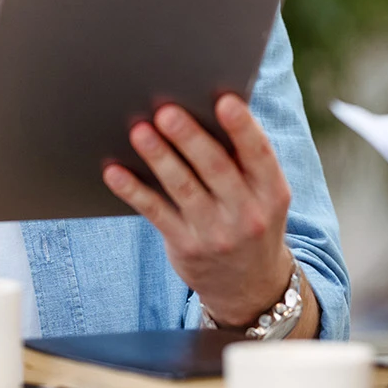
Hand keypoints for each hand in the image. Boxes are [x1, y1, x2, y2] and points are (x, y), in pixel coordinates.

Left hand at [102, 93, 297, 327]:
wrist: (249, 286)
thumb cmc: (250, 216)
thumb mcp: (263, 194)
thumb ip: (243, 158)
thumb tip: (205, 107)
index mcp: (272, 190)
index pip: (259, 153)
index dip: (243, 127)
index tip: (225, 100)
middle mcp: (247, 213)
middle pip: (216, 168)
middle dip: (190, 137)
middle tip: (166, 111)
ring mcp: (216, 234)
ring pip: (183, 188)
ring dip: (159, 158)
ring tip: (139, 132)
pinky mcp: (186, 247)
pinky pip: (156, 213)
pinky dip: (134, 191)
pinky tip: (115, 171)